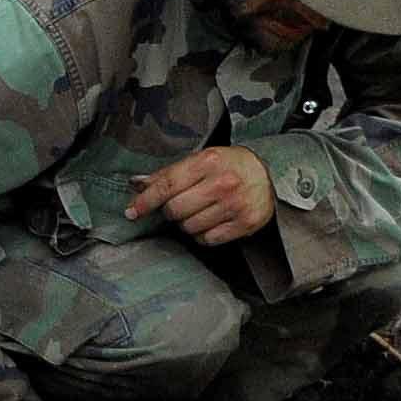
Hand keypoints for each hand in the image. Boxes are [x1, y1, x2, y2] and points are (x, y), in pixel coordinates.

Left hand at [125, 145, 273, 244]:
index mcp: (209, 161)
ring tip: (201, 210)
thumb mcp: (201, 160)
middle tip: (182, 203)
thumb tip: (136, 183)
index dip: (146, 200)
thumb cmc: (229, 166)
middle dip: (171, 211)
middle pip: (175, 210)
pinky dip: (204, 234)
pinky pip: (207, 239)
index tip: (132, 212)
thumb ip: (168, 173)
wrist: (268, 176)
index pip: (167, 185)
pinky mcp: (245, 223)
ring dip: (188, 223)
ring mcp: (236, 204)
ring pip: (189, 228)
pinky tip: (213, 220)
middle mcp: (223, 183)